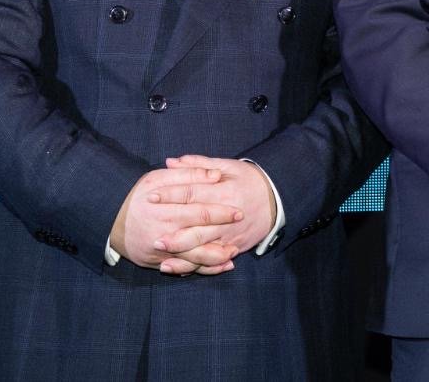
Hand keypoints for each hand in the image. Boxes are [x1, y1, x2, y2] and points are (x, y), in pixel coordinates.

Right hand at [109, 166, 243, 273]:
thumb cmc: (137, 196)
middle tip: (241, 234)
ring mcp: (160, 252)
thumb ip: (187, 174)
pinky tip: (218, 266)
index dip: (221, 212)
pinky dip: (202, 269)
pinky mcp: (158, 263)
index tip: (238, 211)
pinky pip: (183, 269)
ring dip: (215, 259)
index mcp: (165, 211)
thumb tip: (215, 175)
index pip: (199, 212)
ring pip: (193, 259)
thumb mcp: (157, 178)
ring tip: (233, 253)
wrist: (108, 221)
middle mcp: (164, 234)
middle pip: (199, 238)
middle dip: (222, 237)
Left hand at [160, 155, 278, 257]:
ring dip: (182, 253)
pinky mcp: (233, 246)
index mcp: (224, 191)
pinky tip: (177, 267)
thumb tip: (171, 162)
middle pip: (198, 226)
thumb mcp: (228, 166)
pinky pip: (212, 259)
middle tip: (153, 236)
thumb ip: (198, 165)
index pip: (193, 193)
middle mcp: (227, 215)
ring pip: (204, 247)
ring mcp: (230, 233)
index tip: (151, 197)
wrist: (277, 199)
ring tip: (161, 255)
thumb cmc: (249, 180)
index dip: (171, 195)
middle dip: (175, 233)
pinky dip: (194, 265)